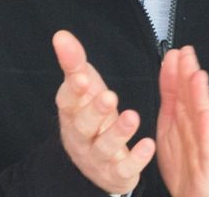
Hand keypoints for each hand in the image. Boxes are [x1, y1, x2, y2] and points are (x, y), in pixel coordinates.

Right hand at [52, 30, 155, 193]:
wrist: (94, 161)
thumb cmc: (90, 116)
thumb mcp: (83, 87)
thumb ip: (73, 62)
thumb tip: (61, 35)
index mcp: (71, 113)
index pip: (67, 101)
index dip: (73, 91)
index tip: (82, 77)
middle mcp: (80, 137)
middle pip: (83, 125)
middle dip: (95, 111)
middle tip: (109, 96)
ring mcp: (97, 157)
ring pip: (104, 147)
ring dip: (118, 132)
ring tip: (132, 116)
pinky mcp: (116, 173)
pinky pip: (124, 169)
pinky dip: (136, 158)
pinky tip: (148, 144)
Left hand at [156, 46, 208, 196]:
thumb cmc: (187, 169)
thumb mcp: (171, 131)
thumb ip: (171, 104)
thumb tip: (168, 76)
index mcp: (183, 122)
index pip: (179, 92)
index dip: (175, 72)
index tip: (172, 53)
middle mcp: (196, 129)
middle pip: (192, 98)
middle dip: (188, 74)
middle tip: (185, 54)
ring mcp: (205, 144)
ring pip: (202, 116)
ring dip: (200, 95)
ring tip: (197, 75)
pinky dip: (208, 127)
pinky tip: (206, 114)